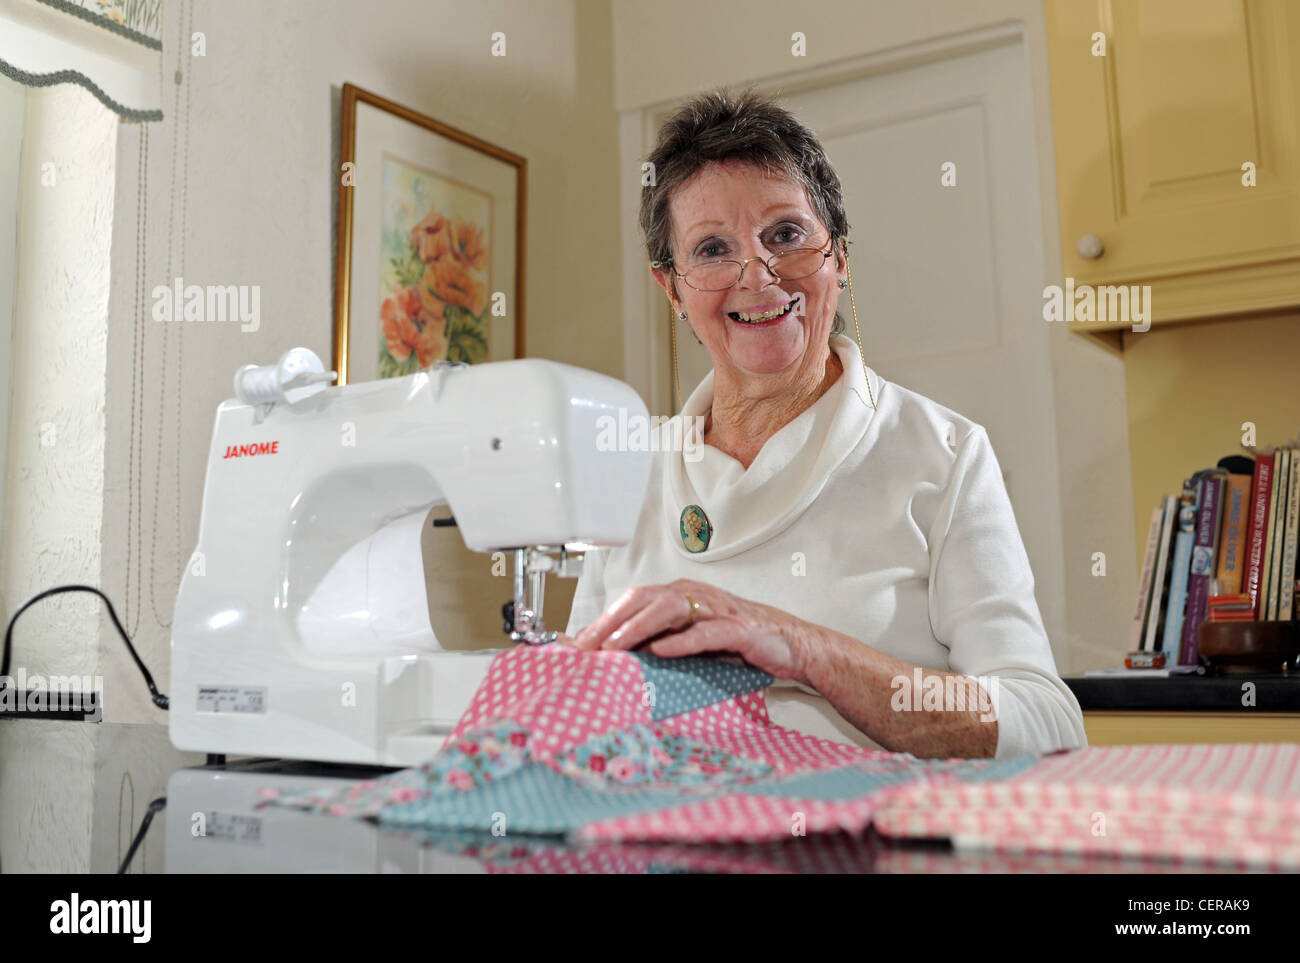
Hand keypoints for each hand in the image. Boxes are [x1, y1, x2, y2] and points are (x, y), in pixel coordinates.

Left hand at [561, 579, 810, 681]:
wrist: (791, 644)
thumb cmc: (738, 643)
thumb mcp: (693, 641)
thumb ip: (659, 641)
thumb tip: (616, 655)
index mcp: (681, 595)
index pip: (633, 600)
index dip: (603, 619)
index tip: (576, 644)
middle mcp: (695, 595)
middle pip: (644, 598)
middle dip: (611, 621)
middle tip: (585, 646)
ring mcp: (718, 609)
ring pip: (670, 609)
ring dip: (638, 626)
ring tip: (614, 646)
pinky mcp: (739, 629)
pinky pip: (707, 632)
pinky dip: (682, 641)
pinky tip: (662, 650)